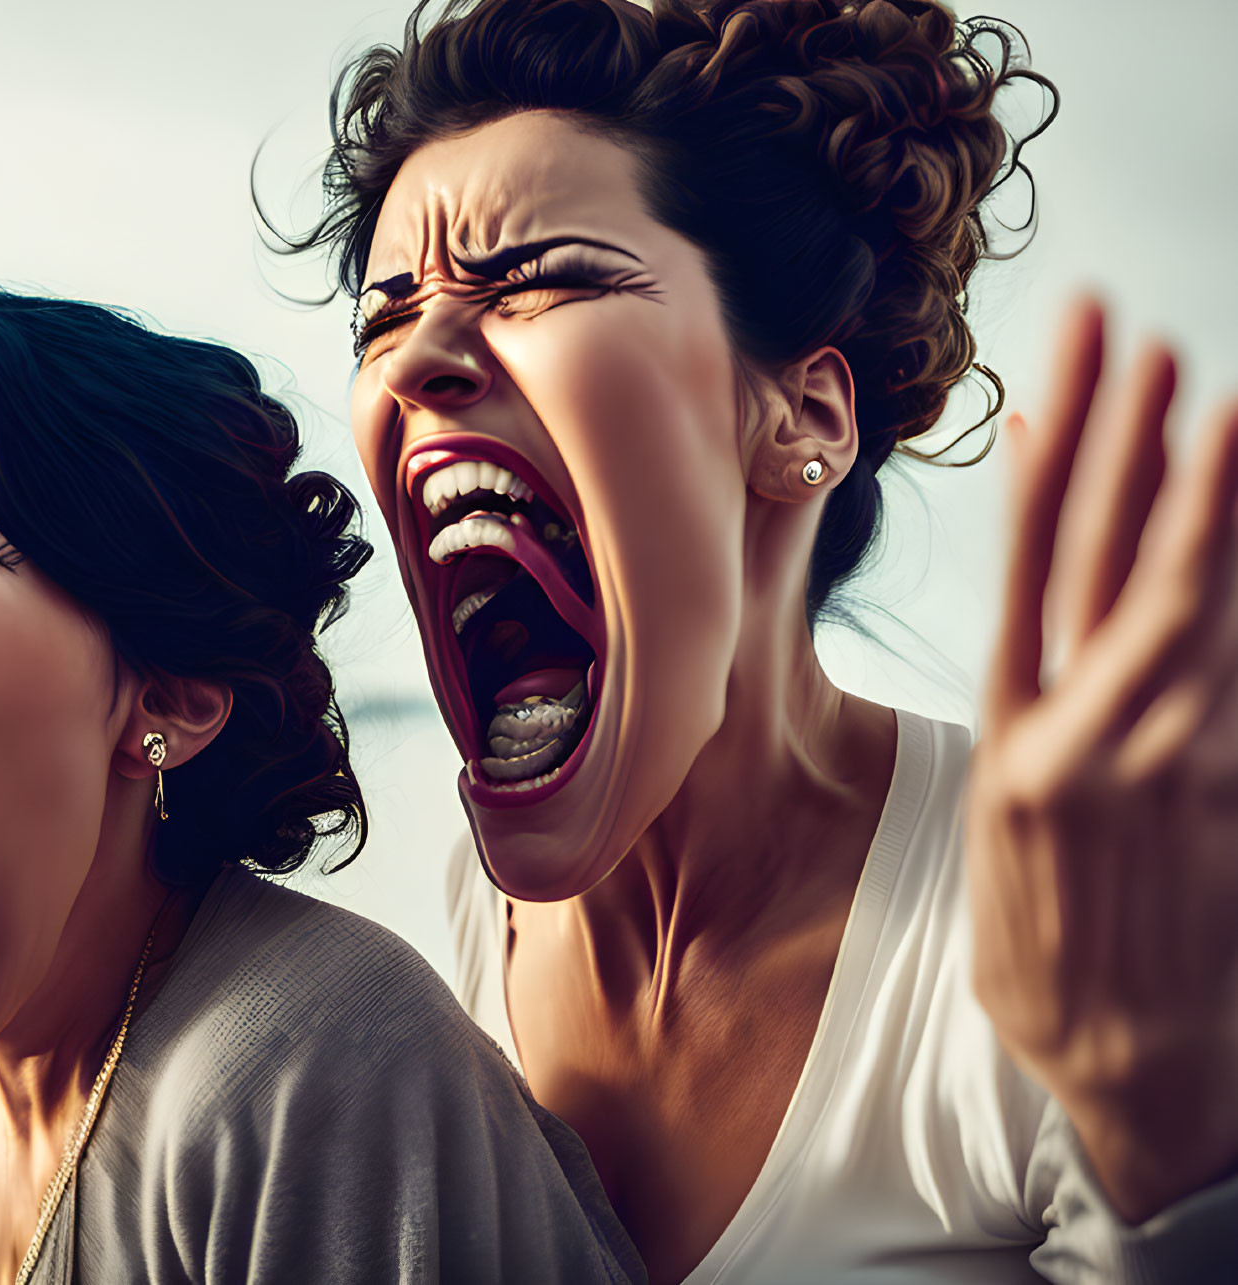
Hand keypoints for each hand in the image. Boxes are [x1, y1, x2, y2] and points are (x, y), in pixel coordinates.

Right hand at [968, 297, 1237, 1222]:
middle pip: (1111, 569)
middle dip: (1127, 450)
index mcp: (1013, 748)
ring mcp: (1170, 768)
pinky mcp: (1234, 794)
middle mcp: (1085, 743)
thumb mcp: (996, 829)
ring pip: (1195, 609)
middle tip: (1139, 343)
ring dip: (1207, 501)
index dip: (1056, 466)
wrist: (1138, 1067)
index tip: (1075, 373)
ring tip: (1214, 402)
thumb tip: (1035, 614)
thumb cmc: (1053, 949)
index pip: (1033, 575)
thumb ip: (1026, 705)